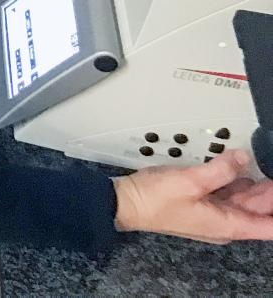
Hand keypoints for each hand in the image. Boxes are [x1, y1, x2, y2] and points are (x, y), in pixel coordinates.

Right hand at [115, 151, 272, 242]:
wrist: (125, 203)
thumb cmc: (154, 200)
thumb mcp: (191, 180)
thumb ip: (221, 169)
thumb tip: (242, 158)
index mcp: (228, 224)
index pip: (270, 226)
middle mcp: (224, 224)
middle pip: (259, 211)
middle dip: (269, 192)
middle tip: (271, 170)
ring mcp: (213, 215)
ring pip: (244, 202)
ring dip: (255, 187)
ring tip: (262, 167)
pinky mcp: (201, 205)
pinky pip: (227, 195)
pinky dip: (236, 182)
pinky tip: (237, 168)